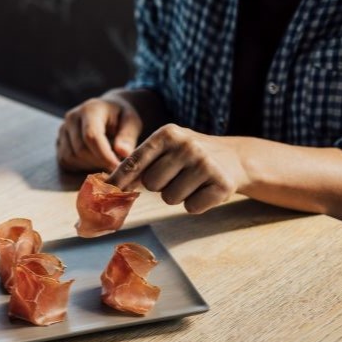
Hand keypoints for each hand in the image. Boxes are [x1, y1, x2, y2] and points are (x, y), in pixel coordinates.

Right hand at [57, 94, 142, 172]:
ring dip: (89, 166)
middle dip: (99, 162)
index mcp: (90, 109)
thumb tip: (123, 153)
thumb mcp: (131, 121)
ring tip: (105, 160)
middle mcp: (71, 118)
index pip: (91, 136)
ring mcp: (62, 130)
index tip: (117, 167)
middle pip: (81, 150)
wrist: (106, 110)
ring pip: (71, 158)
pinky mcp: (59, 141)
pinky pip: (65, 161)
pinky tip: (94, 161)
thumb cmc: (121, 116)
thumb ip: (128, 136)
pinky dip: (80, 166)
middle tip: (115, 165)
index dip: (104, 155)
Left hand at [108, 124, 248, 213]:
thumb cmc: (188, 155)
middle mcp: (186, 145)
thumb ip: (138, 163)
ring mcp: (205, 164)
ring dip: (178, 195)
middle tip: (177, 175)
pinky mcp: (222, 184)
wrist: (235, 158)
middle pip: (151, 184)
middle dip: (160, 185)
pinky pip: (192, 208)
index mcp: (167, 133)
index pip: (134, 162)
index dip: (119, 180)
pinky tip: (206, 189)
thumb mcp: (165, 149)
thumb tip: (107, 185)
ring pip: (170, 199)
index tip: (106, 191)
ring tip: (192, 181)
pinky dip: (196, 204)